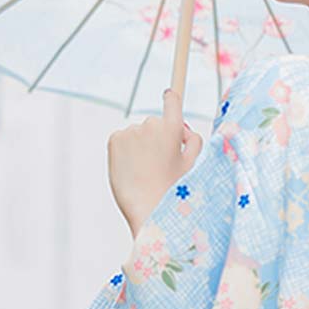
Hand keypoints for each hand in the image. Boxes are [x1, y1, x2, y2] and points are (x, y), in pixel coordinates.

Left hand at [107, 88, 203, 238]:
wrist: (148, 211)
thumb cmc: (175, 192)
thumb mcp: (194, 167)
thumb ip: (194, 142)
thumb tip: (184, 130)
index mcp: (174, 129)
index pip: (172, 100)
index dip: (172, 99)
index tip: (170, 97)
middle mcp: (151, 125)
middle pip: (156, 124)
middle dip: (159, 138)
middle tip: (162, 164)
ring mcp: (131, 132)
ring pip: (139, 135)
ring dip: (142, 147)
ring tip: (146, 172)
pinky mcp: (115, 140)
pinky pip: (123, 141)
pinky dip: (127, 152)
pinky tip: (134, 170)